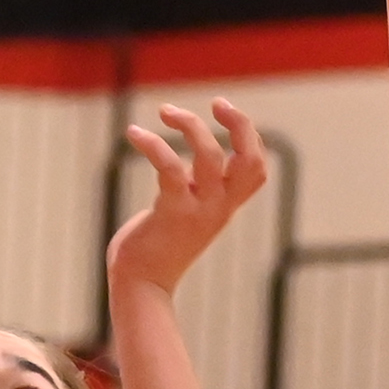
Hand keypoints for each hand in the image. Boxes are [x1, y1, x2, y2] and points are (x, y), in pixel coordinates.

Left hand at [107, 100, 267, 296]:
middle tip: (216, 102)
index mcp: (224, 206)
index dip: (249, 137)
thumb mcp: (183, 214)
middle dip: (239, 124)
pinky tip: (133, 133)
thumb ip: (188, 191)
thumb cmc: (155, 249)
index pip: (256, 169)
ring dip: (190, 124)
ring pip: (210, 156)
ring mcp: (197, 210)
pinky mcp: (171, 212)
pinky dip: (152, 144)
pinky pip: (170, 168)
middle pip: (250, 161)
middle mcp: (218, 207)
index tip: (224, 113)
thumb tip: (178, 167)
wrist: (141, 285)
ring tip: (164, 111)